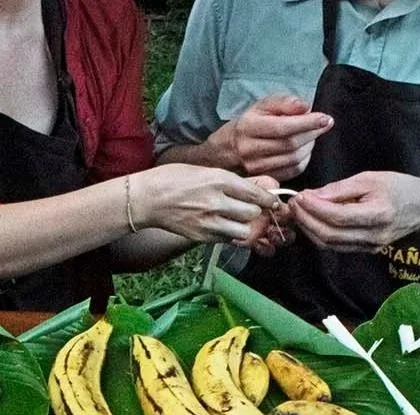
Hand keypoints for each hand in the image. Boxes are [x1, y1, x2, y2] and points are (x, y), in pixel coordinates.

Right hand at [129, 164, 282, 246]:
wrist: (147, 198)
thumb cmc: (172, 178)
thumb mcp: (204, 171)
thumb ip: (230, 181)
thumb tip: (256, 187)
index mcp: (219, 180)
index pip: (255, 193)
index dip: (268, 199)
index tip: (272, 201)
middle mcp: (217, 201)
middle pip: (253, 213)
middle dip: (256, 212)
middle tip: (253, 210)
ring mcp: (209, 221)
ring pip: (243, 230)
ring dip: (245, 226)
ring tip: (239, 221)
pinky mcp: (201, 236)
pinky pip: (227, 239)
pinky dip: (230, 234)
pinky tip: (224, 227)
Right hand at [209, 94, 332, 179]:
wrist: (225, 151)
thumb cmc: (248, 125)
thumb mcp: (261, 107)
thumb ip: (283, 103)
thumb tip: (305, 106)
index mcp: (248, 128)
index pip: (283, 128)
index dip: (307, 123)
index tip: (326, 118)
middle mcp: (250, 150)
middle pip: (290, 145)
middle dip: (313, 133)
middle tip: (324, 124)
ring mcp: (256, 168)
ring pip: (294, 159)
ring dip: (310, 146)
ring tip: (313, 134)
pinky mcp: (265, 179)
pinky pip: (292, 171)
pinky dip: (304, 159)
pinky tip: (305, 149)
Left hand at [286, 171, 419, 250]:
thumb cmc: (399, 187)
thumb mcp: (371, 179)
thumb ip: (340, 189)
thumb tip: (312, 195)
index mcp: (378, 214)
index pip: (337, 216)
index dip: (314, 208)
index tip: (300, 195)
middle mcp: (373, 236)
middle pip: (329, 235)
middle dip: (306, 220)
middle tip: (293, 203)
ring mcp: (369, 247)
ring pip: (329, 245)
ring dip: (309, 229)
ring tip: (298, 211)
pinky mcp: (365, 251)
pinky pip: (336, 246)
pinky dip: (319, 234)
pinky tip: (311, 220)